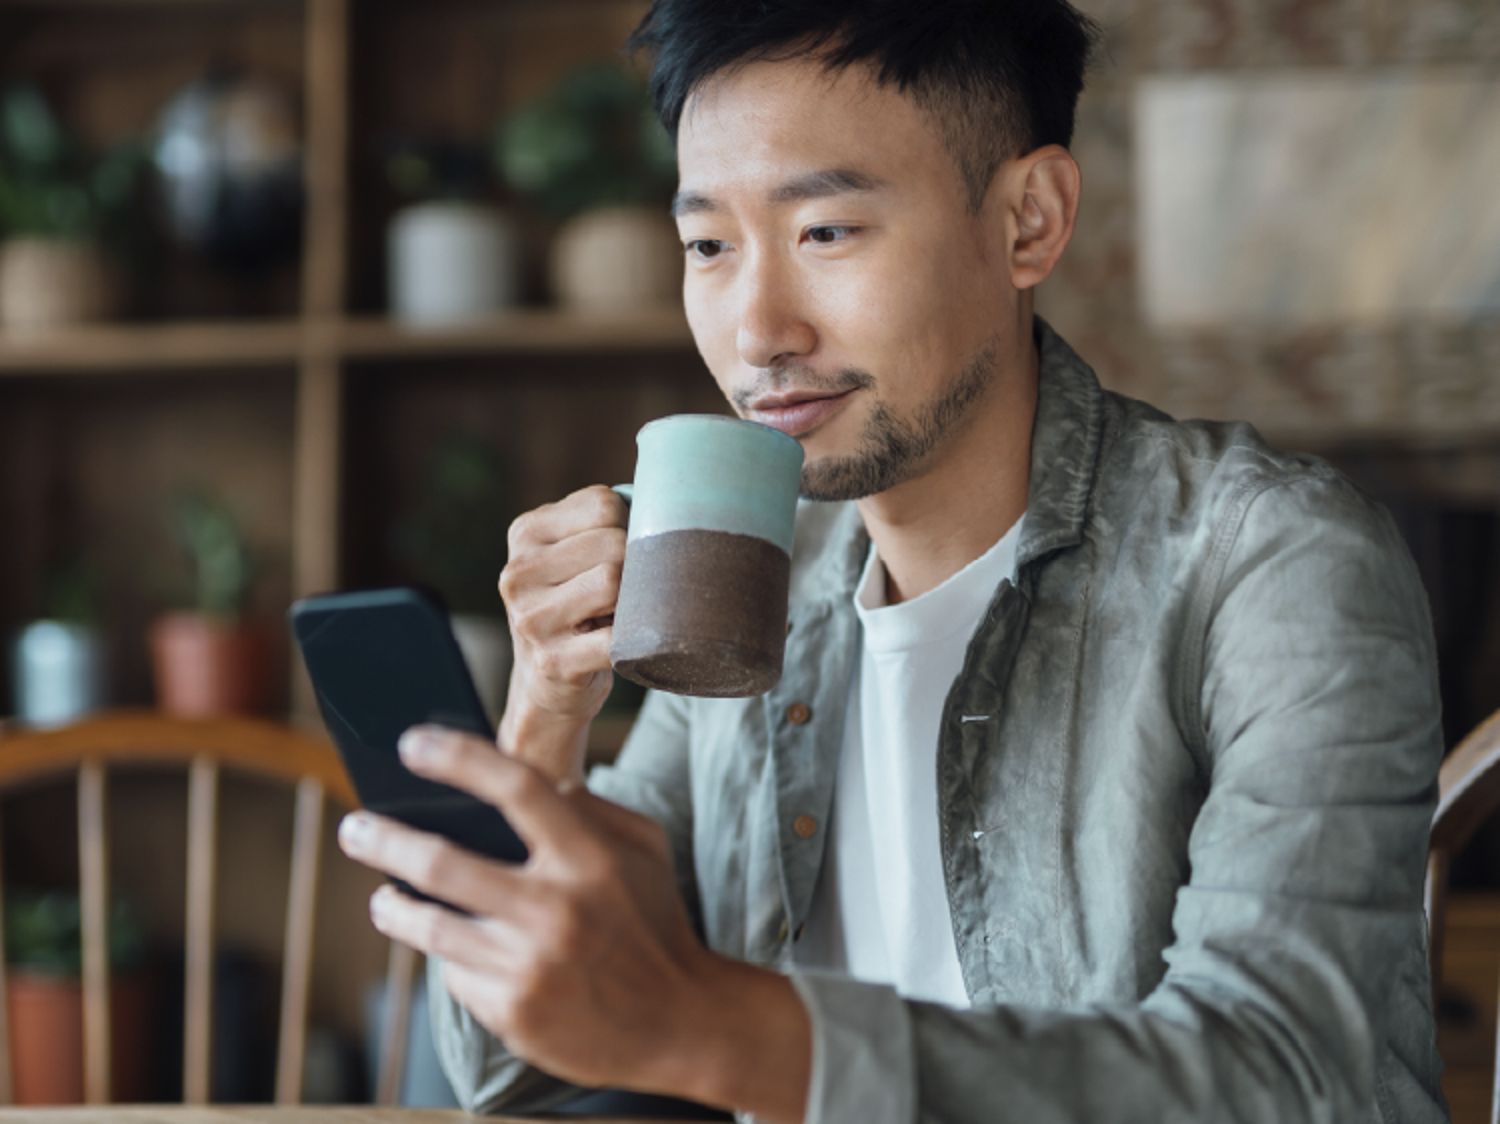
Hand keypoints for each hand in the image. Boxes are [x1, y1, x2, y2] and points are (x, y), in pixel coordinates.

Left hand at [336, 725, 752, 1101]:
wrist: (680, 1023)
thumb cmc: (656, 923)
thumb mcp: (645, 849)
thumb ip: (591, 807)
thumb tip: (528, 781)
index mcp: (590, 858)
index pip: (514, 787)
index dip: (457, 757)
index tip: (412, 743)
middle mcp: (556, 910)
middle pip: (443, 862)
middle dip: (385, 839)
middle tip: (356, 825)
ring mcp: (530, 967)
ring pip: (432, 927)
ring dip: (394, 905)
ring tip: (382, 895)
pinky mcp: (514, 1014)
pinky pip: (456, 975)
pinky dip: (448, 957)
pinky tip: (451, 948)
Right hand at [500, 485, 627, 725]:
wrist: (545, 684)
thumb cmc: (575, 606)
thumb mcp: (571, 554)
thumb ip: (603, 521)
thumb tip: (667, 498)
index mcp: (525, 533)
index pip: (603, 503)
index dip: (628, 527)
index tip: (618, 555)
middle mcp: (518, 573)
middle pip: (612, 542)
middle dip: (634, 565)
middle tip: (623, 592)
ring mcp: (531, 618)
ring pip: (613, 582)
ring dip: (631, 601)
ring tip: (617, 614)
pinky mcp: (553, 661)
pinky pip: (615, 638)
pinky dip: (633, 639)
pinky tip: (623, 643)